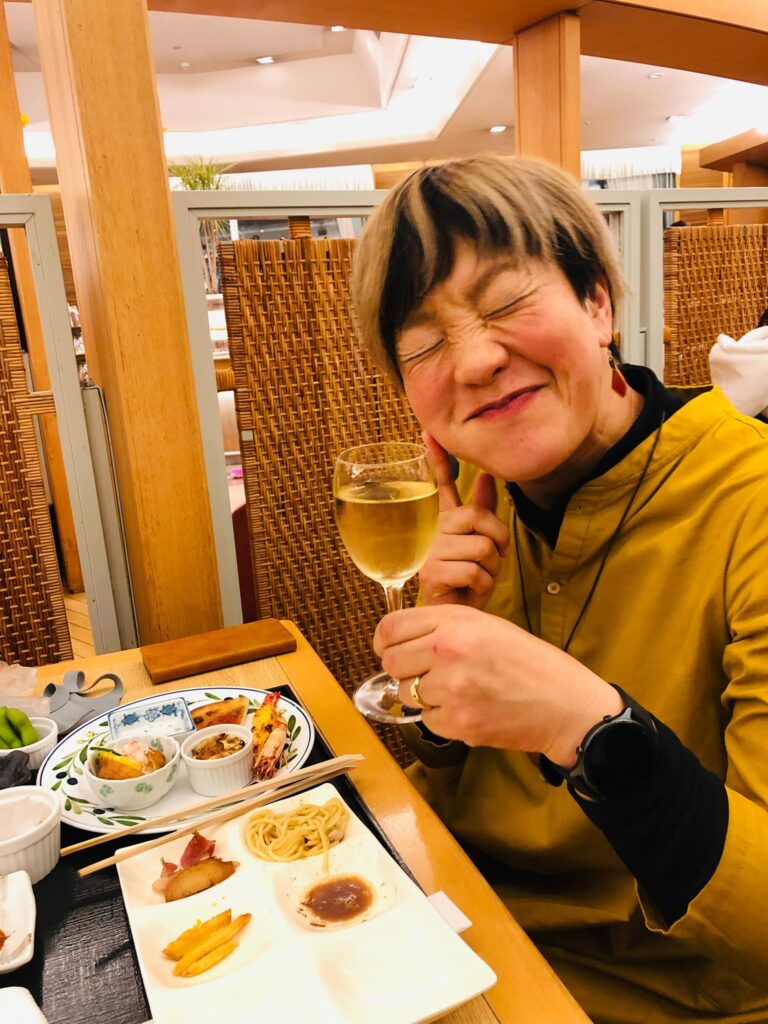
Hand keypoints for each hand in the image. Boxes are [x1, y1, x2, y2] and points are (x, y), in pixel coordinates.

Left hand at [374, 604, 622, 765]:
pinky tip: (468, 709)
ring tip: (455, 691)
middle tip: (422, 674)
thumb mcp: (487, 625)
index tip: (388, 649)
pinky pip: (427, 719)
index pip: (391, 627)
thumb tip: (400, 640)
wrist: (565, 704)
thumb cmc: (529, 662)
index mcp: (455, 622)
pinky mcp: (457, 722)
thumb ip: (443, 626)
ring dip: (422, 695)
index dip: (384, 641)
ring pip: (406, 693)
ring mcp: (451, 688)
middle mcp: (448, 651)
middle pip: (392, 661)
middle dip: (401, 670)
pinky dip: (441, 717)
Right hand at [419, 433, 509, 608]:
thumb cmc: (466, 580)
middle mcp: (433, 530)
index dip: (437, 458)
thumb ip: (483, 511)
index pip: (439, 483)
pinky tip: (470, 591)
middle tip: (493, 559)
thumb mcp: (480, 543)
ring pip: (483, 548)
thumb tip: (489, 476)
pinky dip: (483, 586)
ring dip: (492, 570)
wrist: (453, 617)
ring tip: (478, 579)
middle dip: (499, 540)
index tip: (428, 432)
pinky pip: (476, 571)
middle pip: (480, 518)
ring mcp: (430, 551)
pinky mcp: (432, 573)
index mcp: (444, 519)